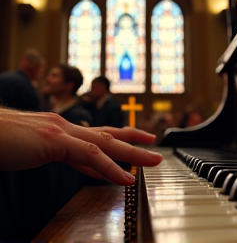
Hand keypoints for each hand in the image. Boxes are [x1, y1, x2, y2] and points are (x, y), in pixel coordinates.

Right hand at [0, 109, 162, 185]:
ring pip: (106, 143)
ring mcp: (61, 132)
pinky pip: (90, 156)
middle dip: (133, 139)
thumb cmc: (4, 140)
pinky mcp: (54, 141)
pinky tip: (126, 178)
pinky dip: (110, 168)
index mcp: (62, 129)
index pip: (96, 135)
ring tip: (152, 160)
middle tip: (153, 143)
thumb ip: (60, 153)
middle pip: (108, 134)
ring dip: (132, 152)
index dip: (117, 140)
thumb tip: (78, 161)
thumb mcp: (37, 148)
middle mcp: (65, 127)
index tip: (132, 147)